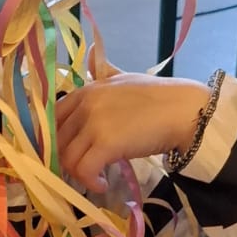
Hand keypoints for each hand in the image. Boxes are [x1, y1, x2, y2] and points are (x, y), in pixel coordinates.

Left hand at [55, 69, 210, 191]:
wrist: (184, 110)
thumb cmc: (157, 96)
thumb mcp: (123, 77)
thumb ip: (103, 70)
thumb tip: (91, 52)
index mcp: (86, 91)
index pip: (52, 118)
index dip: (53, 139)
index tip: (64, 152)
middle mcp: (85, 105)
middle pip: (56, 140)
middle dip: (62, 159)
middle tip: (79, 170)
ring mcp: (95, 124)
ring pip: (67, 158)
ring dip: (76, 174)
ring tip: (93, 178)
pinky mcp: (106, 144)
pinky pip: (84, 170)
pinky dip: (89, 181)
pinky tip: (101, 184)